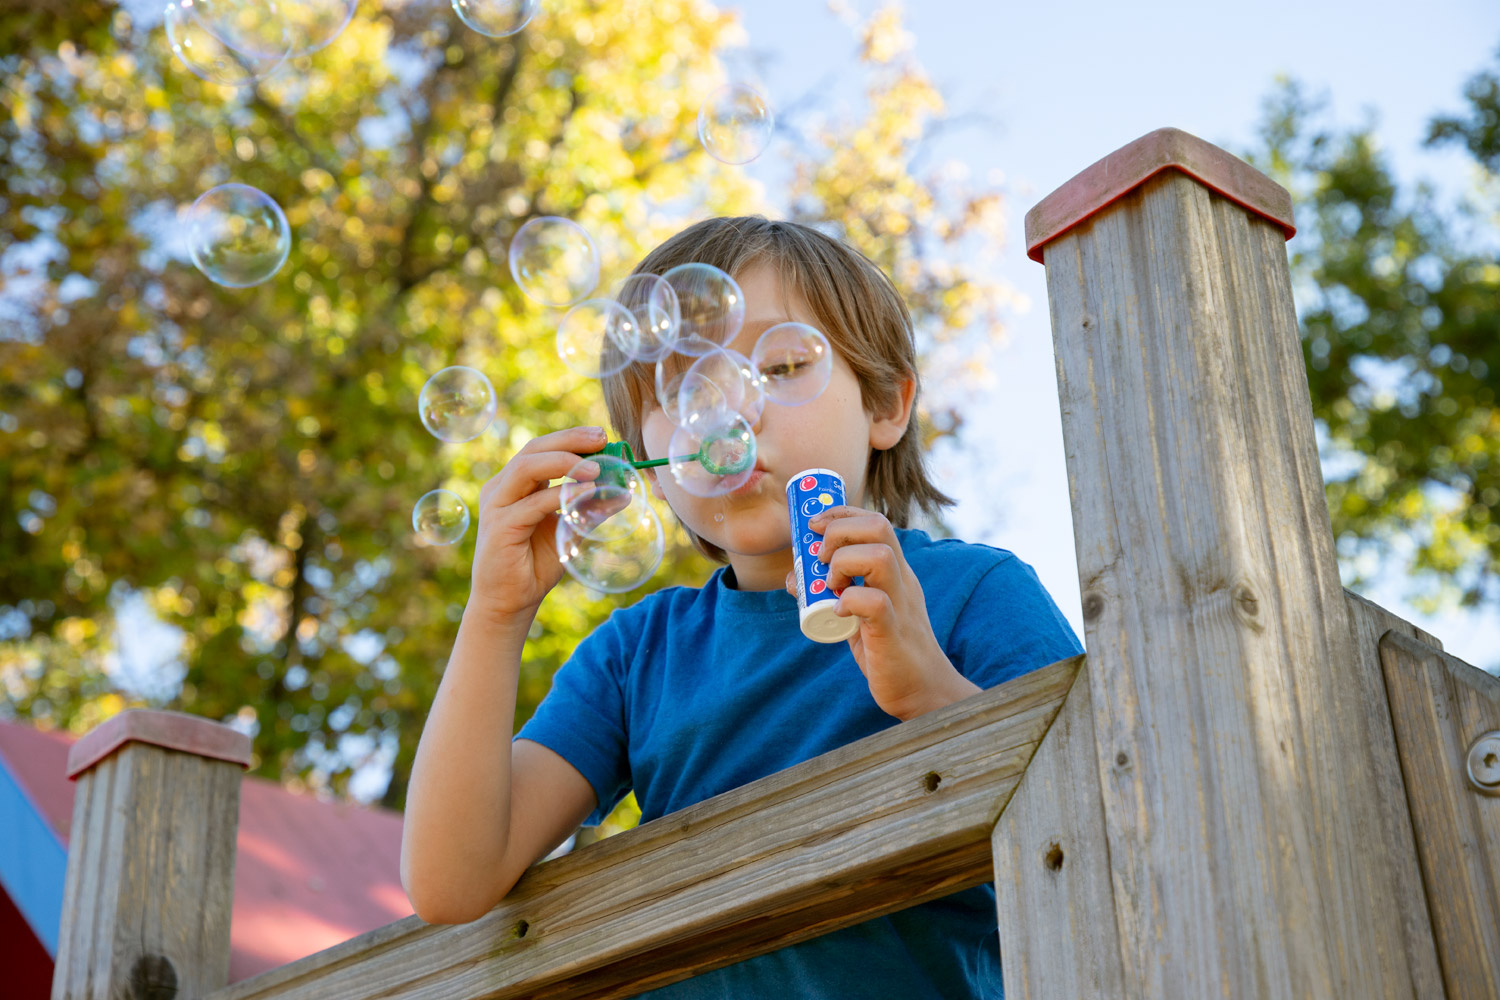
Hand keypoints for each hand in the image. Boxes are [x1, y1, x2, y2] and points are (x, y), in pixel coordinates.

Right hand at [468, 425, 607, 623]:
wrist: (509, 603)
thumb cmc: (534, 565)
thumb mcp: (569, 532)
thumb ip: (590, 511)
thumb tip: (623, 493)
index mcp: (514, 485)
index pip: (541, 449)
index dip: (570, 438)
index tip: (601, 435)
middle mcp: (501, 489)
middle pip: (533, 450)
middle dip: (569, 440)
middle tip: (600, 438)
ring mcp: (497, 506)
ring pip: (527, 467)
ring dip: (564, 462)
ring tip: (596, 467)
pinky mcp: (500, 527)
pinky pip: (533, 503)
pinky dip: (560, 495)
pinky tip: (585, 492)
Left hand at [785, 506, 979, 720]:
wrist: (923, 691)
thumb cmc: (887, 652)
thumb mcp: (859, 614)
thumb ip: (833, 594)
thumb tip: (794, 578)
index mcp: (895, 572)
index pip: (874, 521)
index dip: (841, 514)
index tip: (815, 525)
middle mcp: (901, 580)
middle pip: (878, 527)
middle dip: (839, 532)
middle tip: (819, 559)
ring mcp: (900, 604)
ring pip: (880, 556)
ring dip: (843, 564)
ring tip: (831, 586)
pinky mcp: (893, 633)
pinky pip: (875, 603)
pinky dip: (849, 601)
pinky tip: (839, 613)